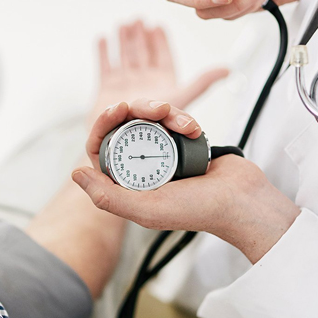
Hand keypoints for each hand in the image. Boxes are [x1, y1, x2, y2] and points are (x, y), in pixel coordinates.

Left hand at [74, 100, 299, 262]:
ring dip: (166, 114)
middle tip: (156, 108)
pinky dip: (183, 118)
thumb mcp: (146, 209)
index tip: (117, 109)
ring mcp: (162, 153)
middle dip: (139, 110)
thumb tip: (75, 174)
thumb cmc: (197, 210)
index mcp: (127, 184)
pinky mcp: (182, 141)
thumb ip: (107, 196)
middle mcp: (141, 168)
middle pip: (125, 126)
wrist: (242, 201)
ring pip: (149, 118)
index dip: (104, 124)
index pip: (101, 147)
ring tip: (185, 124)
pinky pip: (173, 118)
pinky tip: (194, 128)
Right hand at [91, 20, 227, 122]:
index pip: (163, 57)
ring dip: (124, 40)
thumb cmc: (152, 126)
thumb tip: (227, 69)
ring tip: (124, 25)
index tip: (157, 26)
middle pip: (142, 53)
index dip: (160, 42)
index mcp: (162, 83)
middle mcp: (143, 82)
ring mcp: (124, 84)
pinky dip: (104, 52)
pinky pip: (105, 66)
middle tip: (138, 20)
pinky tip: (102, 39)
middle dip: (140, 36)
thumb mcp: (181, 98)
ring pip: (125, 56)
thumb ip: (202, 83)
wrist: (121, 141)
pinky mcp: (106, 89)